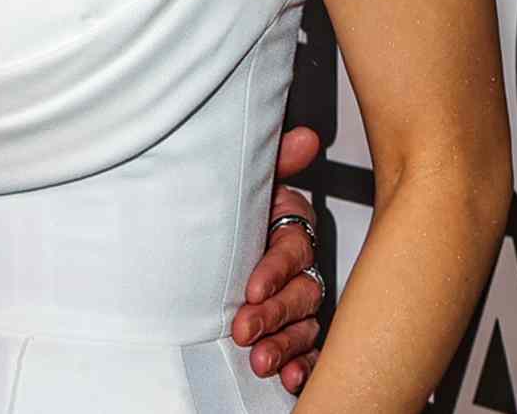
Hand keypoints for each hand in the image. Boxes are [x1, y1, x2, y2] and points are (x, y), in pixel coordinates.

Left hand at [231, 126, 324, 392]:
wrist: (209, 232)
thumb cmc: (236, 207)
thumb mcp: (252, 182)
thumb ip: (278, 162)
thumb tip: (305, 137)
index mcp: (290, 230)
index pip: (292, 250)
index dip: (274, 269)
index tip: (251, 287)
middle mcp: (298, 267)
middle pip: (301, 293)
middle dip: (274, 314)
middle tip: (245, 329)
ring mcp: (296, 300)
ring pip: (303, 325)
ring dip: (285, 345)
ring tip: (262, 360)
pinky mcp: (291, 328)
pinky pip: (306, 349)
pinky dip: (301, 364)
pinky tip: (291, 379)